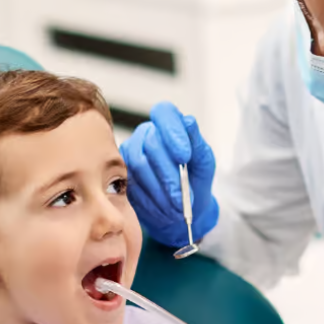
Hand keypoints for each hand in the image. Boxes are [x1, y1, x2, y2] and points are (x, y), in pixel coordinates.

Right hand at [120, 102, 218, 247]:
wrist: (183, 210)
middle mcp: (146, 134)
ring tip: (175, 207)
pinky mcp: (118, 173)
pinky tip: (161, 209)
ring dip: (160, 190)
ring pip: (139, 166)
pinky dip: (148, 200)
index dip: (172, 132)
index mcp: (168, 124)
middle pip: (151, 145)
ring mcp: (130, 153)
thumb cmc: (195, 181)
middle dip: (169, 174)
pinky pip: (128, 183)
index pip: (164, 113)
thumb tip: (189, 122)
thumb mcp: (204, 163)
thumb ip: (197, 143)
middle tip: (181, 197)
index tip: (185, 156)